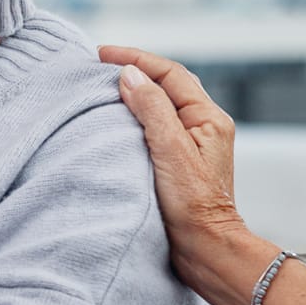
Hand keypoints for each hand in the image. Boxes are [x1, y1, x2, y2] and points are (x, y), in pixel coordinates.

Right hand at [98, 45, 249, 292]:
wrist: (203, 249)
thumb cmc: (193, 205)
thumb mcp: (170, 150)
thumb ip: (151, 108)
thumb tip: (129, 73)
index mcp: (208, 118)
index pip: (170, 73)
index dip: (136, 58)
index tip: (101, 54)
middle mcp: (202, 127)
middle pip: (165, 85)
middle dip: (133, 70)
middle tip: (96, 66)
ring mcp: (189, 146)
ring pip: (158, 106)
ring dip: (131, 93)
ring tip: (100, 88)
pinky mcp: (175, 163)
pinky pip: (152, 128)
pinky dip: (130, 117)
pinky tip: (111, 122)